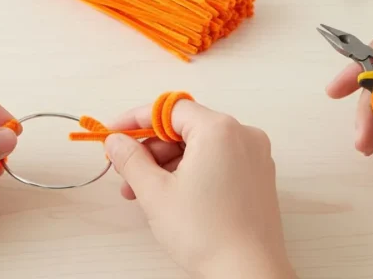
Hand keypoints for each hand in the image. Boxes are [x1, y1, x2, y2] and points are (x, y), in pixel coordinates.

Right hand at [104, 99, 295, 278]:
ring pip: (198, 146)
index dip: (136, 119)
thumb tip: (115, 140)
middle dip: (151, 150)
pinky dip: (190, 171)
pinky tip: (169, 194)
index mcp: (219, 129)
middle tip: (126, 172)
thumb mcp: (155, 193)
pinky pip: (216, 160)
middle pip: (184, 128)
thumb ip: (130, 159)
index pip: (170, 109)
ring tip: (142, 192)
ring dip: (167, 165)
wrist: (250, 277)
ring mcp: (253, 155)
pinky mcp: (257, 175)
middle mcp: (242, 134)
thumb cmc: (207, 234)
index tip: (114, 131)